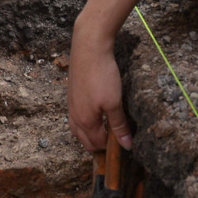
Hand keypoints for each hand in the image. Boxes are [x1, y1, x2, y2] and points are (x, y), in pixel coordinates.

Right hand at [68, 21, 131, 151]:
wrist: (88, 48)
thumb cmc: (101, 75)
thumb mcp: (114, 103)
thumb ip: (119, 126)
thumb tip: (126, 146)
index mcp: (85, 121)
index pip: (97, 145)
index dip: (111, 148)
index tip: (124, 145)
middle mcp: (74, 116)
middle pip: (85, 141)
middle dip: (99, 145)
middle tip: (116, 141)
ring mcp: (71, 105)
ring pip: (78, 129)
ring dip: (90, 134)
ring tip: (105, 130)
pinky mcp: (71, 94)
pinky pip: (75, 117)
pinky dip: (85, 122)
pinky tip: (95, 113)